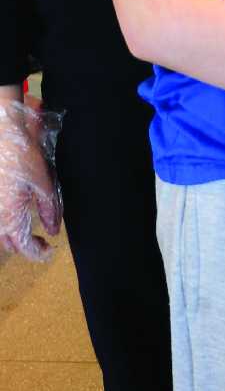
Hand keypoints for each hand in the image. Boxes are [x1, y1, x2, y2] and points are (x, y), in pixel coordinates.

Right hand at [0, 101, 61, 260]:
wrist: (1, 137)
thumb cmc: (21, 158)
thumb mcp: (44, 184)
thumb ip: (49, 210)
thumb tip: (53, 231)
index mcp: (9, 218)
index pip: (25, 248)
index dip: (39, 253)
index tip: (51, 250)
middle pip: (9, 243)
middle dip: (25, 246)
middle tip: (42, 241)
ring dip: (12, 236)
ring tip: (28, 232)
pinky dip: (4, 223)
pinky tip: (13, 216)